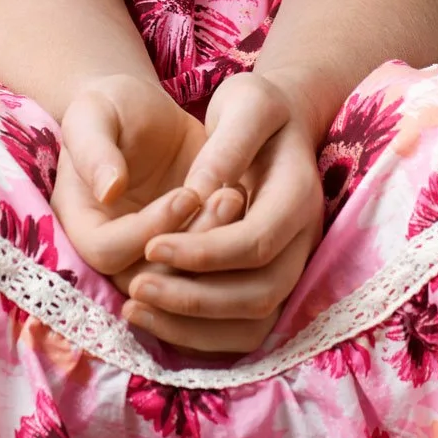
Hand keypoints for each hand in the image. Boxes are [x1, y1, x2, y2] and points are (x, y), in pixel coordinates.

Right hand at [51, 74, 244, 287]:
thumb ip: (94, 150)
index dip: (148, 230)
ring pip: (181, 280)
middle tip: (226, 198)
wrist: (144, 109)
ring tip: (234, 196)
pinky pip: (204, 267)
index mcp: (81, 222)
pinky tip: (239, 199)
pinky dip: (226, 245)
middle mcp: (112, 249)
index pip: (107, 252)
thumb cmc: (112, 106)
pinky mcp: (182, 246)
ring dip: (214, 246)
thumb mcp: (94, 115)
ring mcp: (149, 252)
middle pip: (147, 278)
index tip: (187, 194)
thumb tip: (108, 191)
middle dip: (191, 244)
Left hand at [122, 72, 325, 355]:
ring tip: (135, 309)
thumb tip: (198, 193)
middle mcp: (302, 241)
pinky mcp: (269, 280)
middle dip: (194, 299)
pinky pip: (242, 329)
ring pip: (252, 324)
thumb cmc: (256, 105)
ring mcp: (290, 266)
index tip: (150, 245)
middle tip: (135, 287)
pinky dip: (199, 333)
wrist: (280, 121)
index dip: (203, 252)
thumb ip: (225, 147)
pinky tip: (153, 316)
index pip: (256, 243)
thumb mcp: (245, 104)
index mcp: (298, 196)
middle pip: (259, 295)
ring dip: (193, 326)